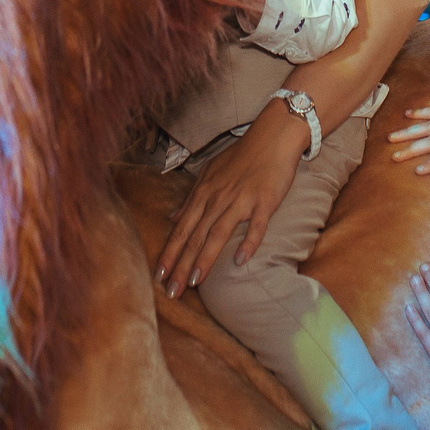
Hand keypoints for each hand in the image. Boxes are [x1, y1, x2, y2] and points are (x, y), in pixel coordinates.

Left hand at [157, 112, 300, 297]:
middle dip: (180, 265)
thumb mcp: (209, 173)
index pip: (181, 229)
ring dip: (204, 259)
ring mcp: (241, 200)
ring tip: (194, 282)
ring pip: (218, 234)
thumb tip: (172, 217)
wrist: (272, 137)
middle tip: (171, 292)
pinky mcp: (264, 202)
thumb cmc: (241, 156)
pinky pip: (256, 226)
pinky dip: (248, 243)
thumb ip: (191, 198)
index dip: (169, 253)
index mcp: (204, 193)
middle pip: (194, 236)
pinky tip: (240, 261)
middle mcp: (218, 198)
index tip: (158, 276)